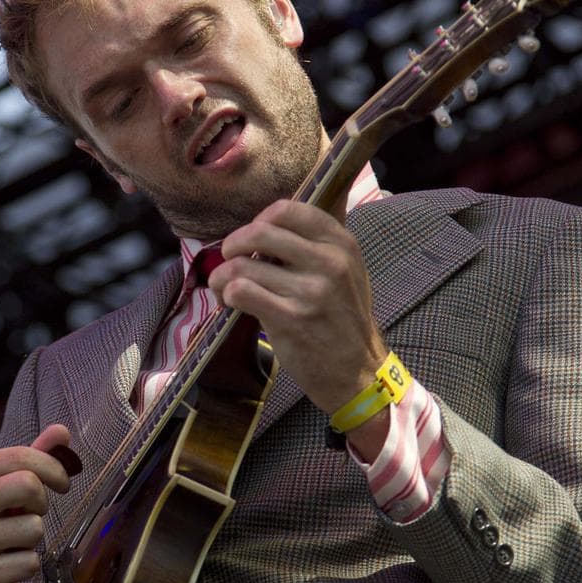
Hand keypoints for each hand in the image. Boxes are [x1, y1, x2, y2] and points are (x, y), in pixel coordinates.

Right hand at [0, 423, 76, 582]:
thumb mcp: (5, 482)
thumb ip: (34, 455)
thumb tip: (62, 432)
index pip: (19, 457)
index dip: (53, 468)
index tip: (62, 482)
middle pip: (27, 485)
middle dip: (42, 500)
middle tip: (34, 511)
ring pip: (34, 528)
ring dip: (34, 535)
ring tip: (15, 539)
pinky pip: (29, 563)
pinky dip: (29, 564)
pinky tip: (10, 562)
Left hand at [209, 199, 388, 413]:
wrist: (358, 372)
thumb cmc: (343, 320)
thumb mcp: (347, 271)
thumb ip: (315, 245)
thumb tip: (265, 226)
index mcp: (341, 243)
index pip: (287, 209)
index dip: (259, 220)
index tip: (252, 239)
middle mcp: (329, 262)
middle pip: (259, 232)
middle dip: (233, 244)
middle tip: (229, 259)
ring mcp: (310, 291)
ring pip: (243, 265)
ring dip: (223, 275)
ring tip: (225, 286)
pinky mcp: (290, 319)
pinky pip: (241, 291)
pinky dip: (227, 294)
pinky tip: (232, 303)